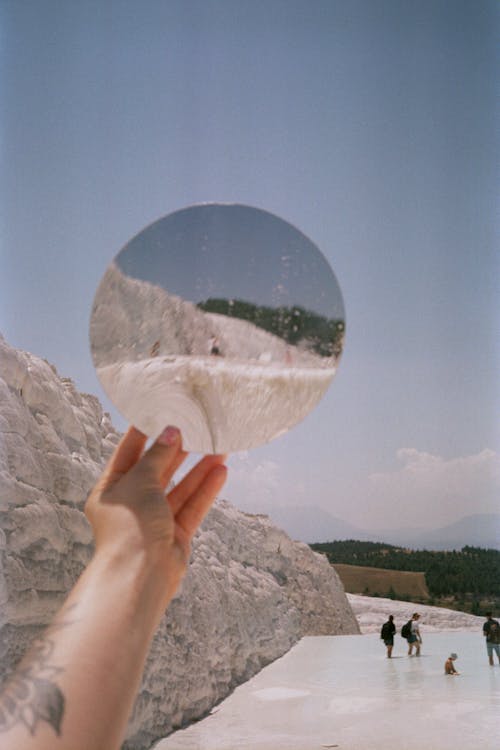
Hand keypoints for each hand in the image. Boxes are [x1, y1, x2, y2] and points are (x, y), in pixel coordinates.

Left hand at [85, 425, 226, 599]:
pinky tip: (221, 470)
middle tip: (196, 428)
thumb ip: (158, 456)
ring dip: (198, 468)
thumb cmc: (130, 526)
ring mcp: (155, 520)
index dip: (143, 433)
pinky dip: (206, 489)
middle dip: (177, 450)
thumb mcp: (140, 481)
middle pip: (157, 470)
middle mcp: (132, 504)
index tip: (160, 412)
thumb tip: (171, 432)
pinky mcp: (175, 535)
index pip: (127, 453)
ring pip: (180, 488)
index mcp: (111, 489)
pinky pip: (192, 506)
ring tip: (219, 446)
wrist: (140, 576)